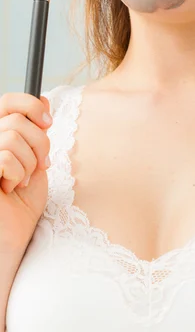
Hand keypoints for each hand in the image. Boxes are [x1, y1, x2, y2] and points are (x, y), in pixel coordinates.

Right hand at [0, 92, 51, 252]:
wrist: (12, 238)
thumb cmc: (21, 204)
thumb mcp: (35, 160)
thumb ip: (36, 131)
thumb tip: (44, 99)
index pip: (8, 101)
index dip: (31, 105)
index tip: (48, 122)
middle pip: (17, 119)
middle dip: (39, 144)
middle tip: (39, 166)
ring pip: (12, 137)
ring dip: (28, 163)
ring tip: (21, 181)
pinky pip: (4, 157)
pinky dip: (17, 174)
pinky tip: (10, 189)